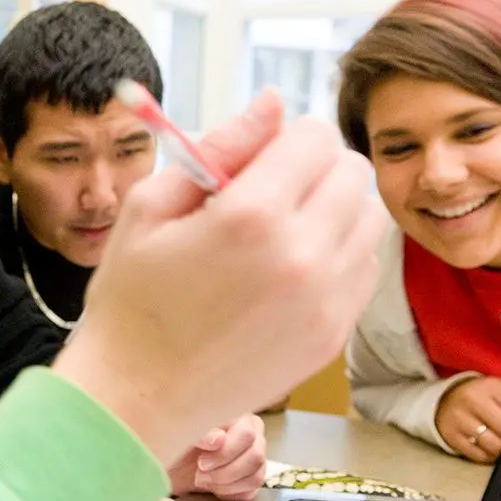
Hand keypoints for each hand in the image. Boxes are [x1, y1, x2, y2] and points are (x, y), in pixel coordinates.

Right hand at [52, 90, 386, 468]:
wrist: (137, 397)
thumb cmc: (131, 300)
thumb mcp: (151, 206)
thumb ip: (221, 146)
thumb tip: (273, 103)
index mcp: (251, 216)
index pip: (314, 137)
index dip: (284, 138)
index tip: (257, 160)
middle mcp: (302, 256)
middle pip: (352, 171)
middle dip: (314, 167)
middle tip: (269, 191)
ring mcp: (326, 301)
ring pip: (369, 217)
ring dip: (334, 208)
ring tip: (284, 230)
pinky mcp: (334, 335)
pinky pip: (365, 266)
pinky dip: (339, 255)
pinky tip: (292, 269)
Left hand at [169, 413, 267, 500]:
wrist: (174, 464)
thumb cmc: (181, 443)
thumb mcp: (187, 434)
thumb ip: (203, 433)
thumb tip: (218, 439)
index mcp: (242, 418)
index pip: (247, 435)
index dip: (225, 452)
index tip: (201, 461)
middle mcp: (255, 437)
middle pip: (255, 458)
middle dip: (223, 471)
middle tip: (199, 473)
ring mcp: (257, 460)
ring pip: (254, 477)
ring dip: (224, 483)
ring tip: (202, 480)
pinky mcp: (253, 480)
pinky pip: (249, 492)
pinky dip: (227, 493)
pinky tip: (212, 486)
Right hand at [435, 376, 500, 462]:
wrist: (446, 400)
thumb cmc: (482, 399)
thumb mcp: (498, 393)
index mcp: (490, 386)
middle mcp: (472, 398)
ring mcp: (459, 417)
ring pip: (493, 445)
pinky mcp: (450, 434)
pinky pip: (477, 455)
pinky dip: (487, 456)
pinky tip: (488, 448)